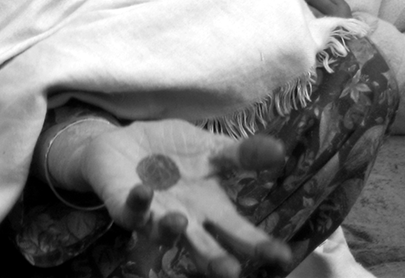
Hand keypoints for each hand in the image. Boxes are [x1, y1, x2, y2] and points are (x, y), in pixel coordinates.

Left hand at [76, 120, 290, 276]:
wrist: (123, 140)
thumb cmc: (171, 149)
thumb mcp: (210, 146)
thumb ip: (241, 153)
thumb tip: (279, 148)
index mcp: (211, 206)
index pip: (238, 230)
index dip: (259, 245)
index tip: (282, 257)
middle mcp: (186, 218)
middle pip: (205, 246)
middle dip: (218, 260)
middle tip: (233, 271)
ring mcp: (154, 215)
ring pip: (165, 234)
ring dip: (172, 230)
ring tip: (181, 221)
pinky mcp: (126, 206)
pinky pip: (131, 210)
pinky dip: (137, 202)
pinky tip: (144, 191)